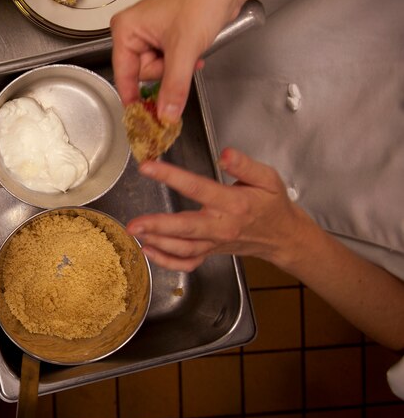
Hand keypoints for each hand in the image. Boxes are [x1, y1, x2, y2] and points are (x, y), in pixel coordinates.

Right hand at [110, 0, 240, 123]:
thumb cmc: (201, 2)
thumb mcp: (185, 51)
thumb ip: (173, 87)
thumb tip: (165, 115)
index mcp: (125, 29)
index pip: (123, 74)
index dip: (133, 97)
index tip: (140, 120)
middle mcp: (132, 31)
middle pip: (142, 73)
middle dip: (165, 74)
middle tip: (182, 62)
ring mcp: (149, 34)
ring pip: (158, 70)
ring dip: (176, 68)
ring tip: (190, 52)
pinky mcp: (164, 37)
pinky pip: (168, 63)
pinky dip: (181, 63)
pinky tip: (193, 54)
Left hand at [126, 148, 311, 271]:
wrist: (283, 237)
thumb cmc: (273, 205)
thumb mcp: (269, 179)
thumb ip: (245, 165)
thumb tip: (225, 154)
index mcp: (233, 203)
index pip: (198, 188)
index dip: (171, 177)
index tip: (148, 167)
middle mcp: (221, 226)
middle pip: (186, 228)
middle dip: (158, 226)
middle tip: (134, 223)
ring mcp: (214, 243)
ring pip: (183, 248)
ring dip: (157, 243)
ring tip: (135, 233)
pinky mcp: (210, 253)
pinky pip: (187, 263)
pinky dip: (167, 262)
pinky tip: (148, 252)